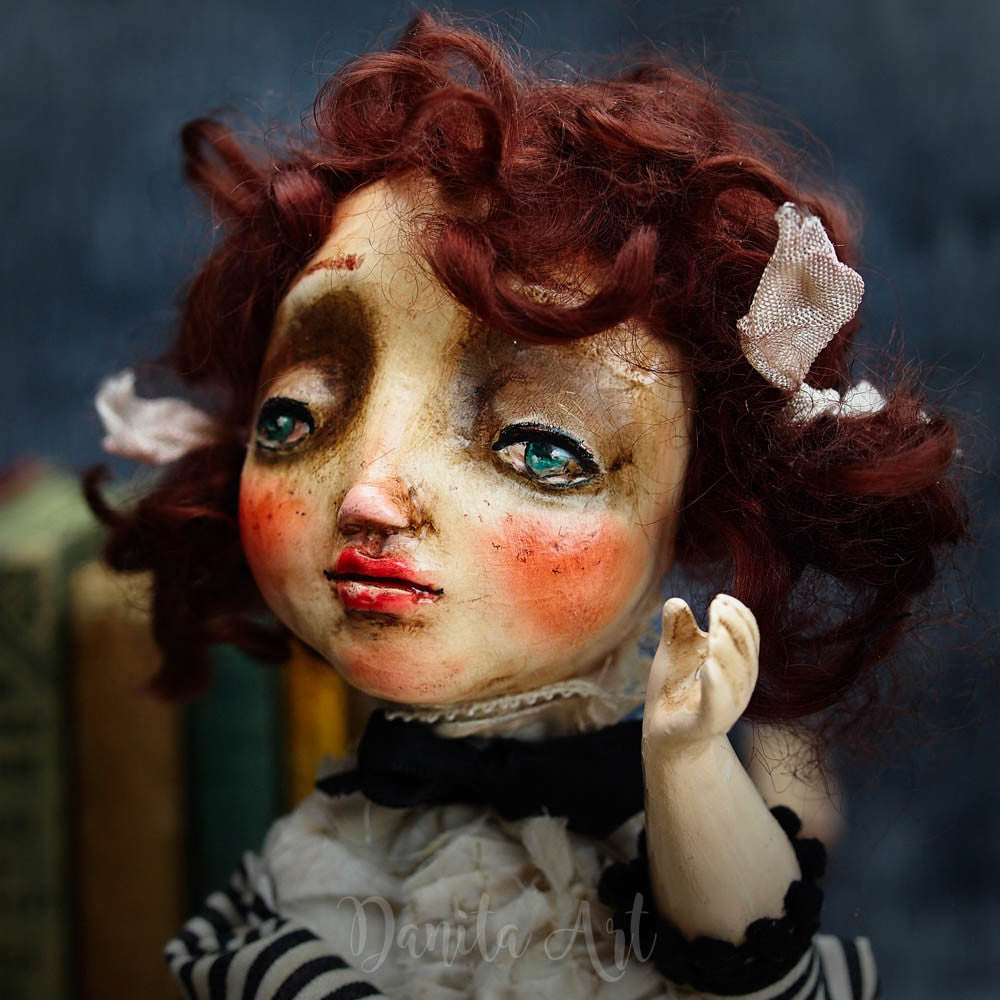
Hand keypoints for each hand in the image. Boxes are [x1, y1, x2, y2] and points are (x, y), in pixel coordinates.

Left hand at [643, 594, 760, 752]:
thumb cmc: (675, 688)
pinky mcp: (707, 722)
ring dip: (728, 652)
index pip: (749, 635)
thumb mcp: (675, 651)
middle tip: (716, 606)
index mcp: (736, 664)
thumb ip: (678, 627)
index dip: (739, 614)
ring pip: (736, 677)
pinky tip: (707, 665)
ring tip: (714, 633)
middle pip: (747, 652)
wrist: (664, 732)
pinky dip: (716, 684)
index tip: (720, 597)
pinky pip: (717, 704)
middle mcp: (739, 685)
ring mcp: (726, 705)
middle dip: (734, 626)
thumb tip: (675, 601)